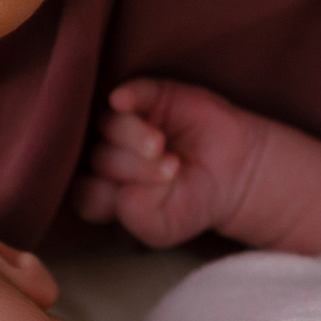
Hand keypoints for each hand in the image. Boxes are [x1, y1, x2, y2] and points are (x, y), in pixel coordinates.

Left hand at [72, 79, 269, 248]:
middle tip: (170, 171)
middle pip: (98, 158)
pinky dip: (126, 95)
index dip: (103, 197)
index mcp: (107, 192)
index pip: (83, 193)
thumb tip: (120, 191)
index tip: (138, 199)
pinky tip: (123, 101)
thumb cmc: (194, 203)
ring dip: (132, 137)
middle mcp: (111, 156)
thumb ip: (138, 220)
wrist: (237, 175)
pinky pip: (130, 91)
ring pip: (109, 124)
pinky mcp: (152, 98)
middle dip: (132, 168)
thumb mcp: (166, 229)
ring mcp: (129, 124)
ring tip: (163, 148)